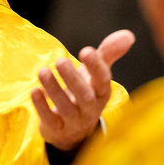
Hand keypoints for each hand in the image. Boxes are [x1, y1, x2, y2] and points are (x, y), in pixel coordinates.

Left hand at [31, 29, 134, 150]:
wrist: (73, 129)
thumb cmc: (85, 92)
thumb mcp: (96, 74)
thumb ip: (108, 53)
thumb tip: (128, 34)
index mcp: (101, 92)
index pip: (103, 81)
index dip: (96, 67)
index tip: (86, 50)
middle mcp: (90, 108)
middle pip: (85, 96)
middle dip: (73, 79)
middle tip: (61, 61)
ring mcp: (73, 120)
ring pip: (66, 108)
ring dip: (54, 89)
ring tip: (43, 71)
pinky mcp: (56, 129)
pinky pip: (50, 120)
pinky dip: (42, 106)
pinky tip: (34, 91)